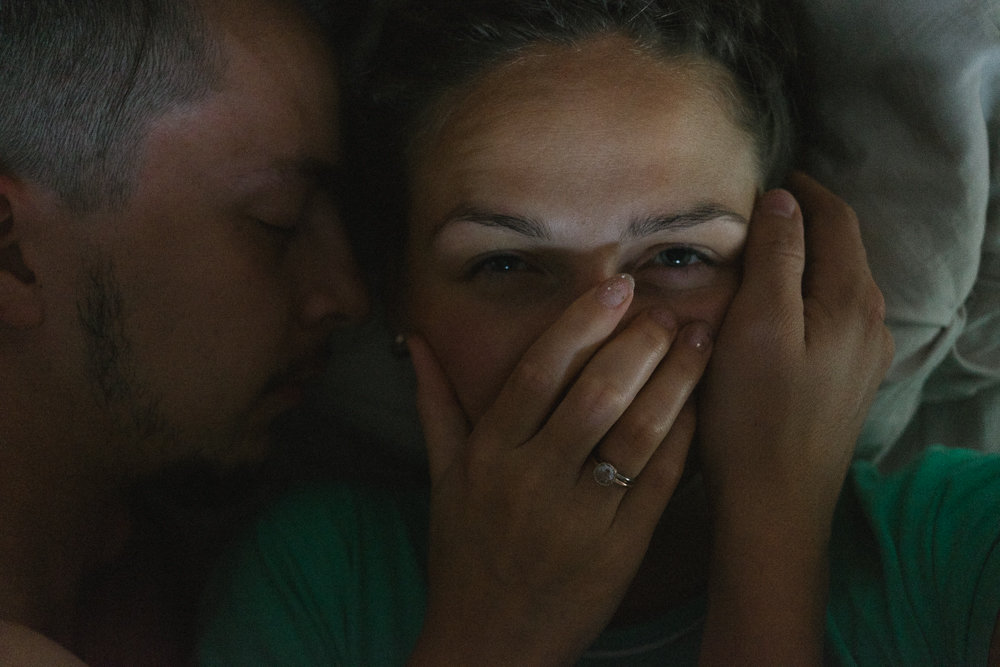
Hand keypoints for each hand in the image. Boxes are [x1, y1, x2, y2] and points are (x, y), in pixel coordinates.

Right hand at [408, 275, 712, 664]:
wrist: (489, 644)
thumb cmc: (465, 555)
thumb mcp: (443, 480)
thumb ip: (436, 405)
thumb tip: (416, 343)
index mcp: (489, 456)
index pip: (538, 374)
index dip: (580, 324)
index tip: (616, 287)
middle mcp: (532, 481)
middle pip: (596, 395)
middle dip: (639, 344)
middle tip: (668, 310)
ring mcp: (580, 518)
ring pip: (637, 434)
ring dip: (675, 381)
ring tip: (700, 342)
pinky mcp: (621, 550)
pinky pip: (659, 482)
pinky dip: (683, 438)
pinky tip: (699, 404)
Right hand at [697, 173, 893, 664]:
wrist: (774, 506)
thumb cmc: (754, 414)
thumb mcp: (757, 324)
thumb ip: (776, 257)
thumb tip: (785, 199)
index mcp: (853, 301)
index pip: (837, 220)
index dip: (805, 190)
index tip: (766, 176)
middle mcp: (873, 324)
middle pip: (842, 252)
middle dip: (804, 224)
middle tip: (752, 213)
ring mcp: (865, 358)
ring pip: (836, 288)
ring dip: (804, 263)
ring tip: (756, 257)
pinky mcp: (847, 385)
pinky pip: (832, 321)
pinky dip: (806, 299)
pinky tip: (775, 313)